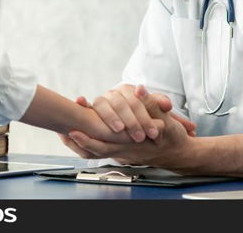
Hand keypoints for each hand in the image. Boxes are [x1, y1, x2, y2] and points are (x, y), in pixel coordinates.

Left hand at [66, 88, 194, 168]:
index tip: (73, 129)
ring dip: (79, 144)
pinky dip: (87, 145)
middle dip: (77, 142)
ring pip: (96, 152)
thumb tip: (138, 88)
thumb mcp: (167, 120)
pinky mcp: (122, 151)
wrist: (179, 154)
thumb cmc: (173, 138)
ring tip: (64, 133)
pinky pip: (101, 151)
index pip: (105, 144)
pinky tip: (77, 136)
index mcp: (132, 145)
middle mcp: (124, 151)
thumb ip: (151, 103)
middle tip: (63, 131)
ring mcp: (122, 152)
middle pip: (95, 150)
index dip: (88, 137)